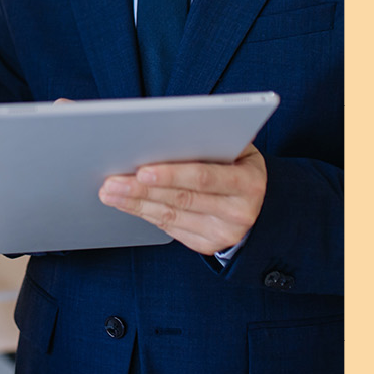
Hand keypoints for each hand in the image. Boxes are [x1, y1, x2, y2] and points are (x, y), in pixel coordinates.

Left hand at [98, 143, 266, 255]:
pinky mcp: (206, 245)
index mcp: (247, 183)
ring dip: (135, 203)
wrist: (264, 207)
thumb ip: (213, 139)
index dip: (171, 174)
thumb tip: (172, 128)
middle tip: (111, 181)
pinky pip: (169, 228)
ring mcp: (222, 233)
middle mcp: (237, 212)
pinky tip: (126, 203)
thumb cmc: (241, 166)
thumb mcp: (240, 149)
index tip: (142, 169)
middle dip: (141, 189)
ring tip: (109, 191)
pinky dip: (144, 213)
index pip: (203, 178)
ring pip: (170, 216)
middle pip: (180, 199)